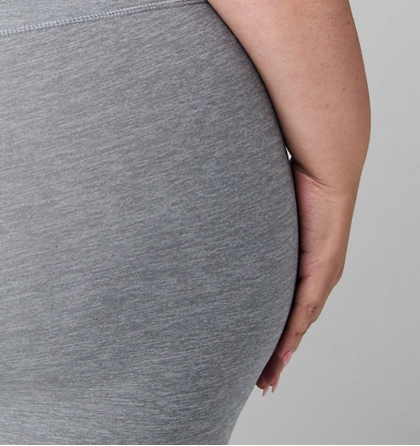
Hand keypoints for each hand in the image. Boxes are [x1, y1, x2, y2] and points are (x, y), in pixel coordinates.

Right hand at [257, 160, 355, 393]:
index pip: (287, 308)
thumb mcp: (269, 209)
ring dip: (281, 352)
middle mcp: (317, 276)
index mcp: (303, 264)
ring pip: (299, 325)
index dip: (273, 334)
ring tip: (267, 378)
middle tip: (261, 381)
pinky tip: (282, 353)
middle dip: (276, 355)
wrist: (326, 163)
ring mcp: (322, 274)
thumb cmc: (296, 177)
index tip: (259, 356)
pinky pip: (304, 307)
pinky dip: (291, 333)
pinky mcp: (322, 267)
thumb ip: (252, 220)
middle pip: (293, 326)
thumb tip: (219, 213)